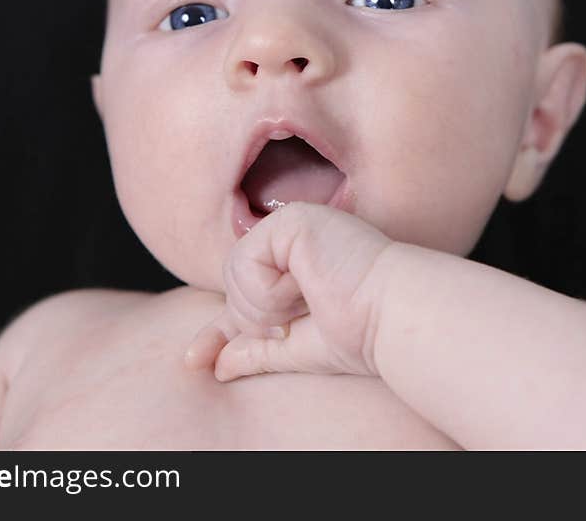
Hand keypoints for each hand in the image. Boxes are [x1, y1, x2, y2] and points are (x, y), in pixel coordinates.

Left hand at [185, 202, 393, 380]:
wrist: (392, 317)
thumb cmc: (358, 330)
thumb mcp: (295, 345)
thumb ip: (254, 348)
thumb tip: (216, 366)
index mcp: (293, 262)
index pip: (242, 293)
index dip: (218, 328)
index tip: (193, 360)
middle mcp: (290, 237)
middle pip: (232, 284)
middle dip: (258, 317)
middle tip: (302, 315)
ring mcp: (291, 223)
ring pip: (236, 274)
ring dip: (267, 305)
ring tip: (310, 298)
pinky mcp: (292, 219)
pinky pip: (248, 262)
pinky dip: (271, 290)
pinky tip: (307, 284)